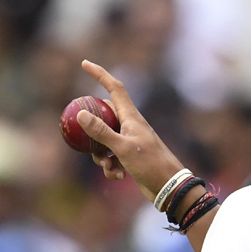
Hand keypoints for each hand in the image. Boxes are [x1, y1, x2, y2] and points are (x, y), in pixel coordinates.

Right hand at [76, 60, 185, 201]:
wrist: (169, 188)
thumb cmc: (150, 165)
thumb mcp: (122, 149)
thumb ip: (102, 132)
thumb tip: (81, 114)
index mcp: (131, 117)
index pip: (114, 88)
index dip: (100, 74)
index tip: (85, 63)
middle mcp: (131, 126)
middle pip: (103, 117)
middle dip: (92, 131)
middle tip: (88, 141)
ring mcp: (130, 141)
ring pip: (104, 140)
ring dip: (101, 155)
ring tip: (110, 166)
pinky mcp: (131, 156)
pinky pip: (112, 156)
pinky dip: (111, 166)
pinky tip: (119, 176)